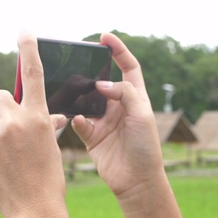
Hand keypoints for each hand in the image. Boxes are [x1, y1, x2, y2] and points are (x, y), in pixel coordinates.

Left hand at [0, 32, 68, 217]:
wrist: (35, 210)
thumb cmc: (48, 179)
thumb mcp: (51, 148)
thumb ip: (46, 125)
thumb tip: (52, 114)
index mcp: (39, 117)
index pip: (35, 75)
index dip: (29, 50)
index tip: (24, 30)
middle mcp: (16, 120)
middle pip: (0, 97)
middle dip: (3, 109)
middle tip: (9, 129)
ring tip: (7, 160)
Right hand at [72, 33, 165, 197]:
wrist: (137, 181)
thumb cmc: (146, 147)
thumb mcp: (141, 114)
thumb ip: (124, 93)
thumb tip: (100, 83)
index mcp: (136, 97)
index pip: (128, 67)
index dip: (118, 50)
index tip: (105, 37)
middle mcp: (118, 106)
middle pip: (102, 81)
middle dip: (91, 71)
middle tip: (78, 60)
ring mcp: (104, 121)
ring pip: (86, 100)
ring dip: (79, 94)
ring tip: (70, 86)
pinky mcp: (91, 136)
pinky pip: (78, 121)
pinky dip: (75, 118)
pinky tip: (77, 119)